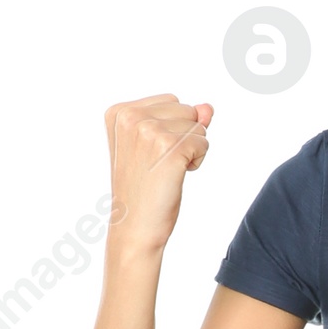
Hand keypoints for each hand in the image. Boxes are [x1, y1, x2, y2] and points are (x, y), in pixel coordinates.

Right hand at [103, 93, 214, 256]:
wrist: (135, 227)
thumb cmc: (144, 189)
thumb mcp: (156, 145)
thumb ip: (182, 120)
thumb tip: (208, 108)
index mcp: (119, 112)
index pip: (170, 101)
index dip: (171, 129)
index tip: (149, 154)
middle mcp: (131, 116)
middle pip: (185, 109)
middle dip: (183, 137)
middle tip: (158, 165)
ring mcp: (149, 131)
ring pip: (197, 126)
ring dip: (191, 150)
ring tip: (165, 171)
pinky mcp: (170, 148)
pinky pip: (203, 143)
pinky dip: (196, 161)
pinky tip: (176, 176)